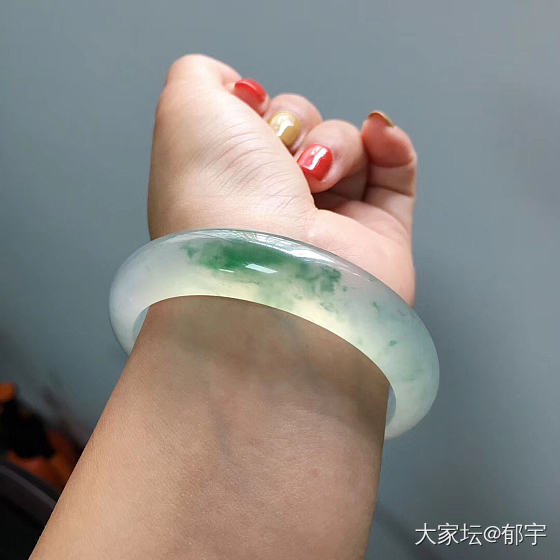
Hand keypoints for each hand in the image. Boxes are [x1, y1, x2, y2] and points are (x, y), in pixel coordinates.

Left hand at [148, 55, 417, 303]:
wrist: (273, 274)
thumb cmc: (220, 199)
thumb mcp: (186, 109)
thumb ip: (201, 78)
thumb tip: (238, 87)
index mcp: (226, 187)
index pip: (253, 126)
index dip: (254, 106)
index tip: (245, 110)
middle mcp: (273, 208)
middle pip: (302, 132)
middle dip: (294, 124)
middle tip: (278, 153)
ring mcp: (327, 224)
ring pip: (347, 148)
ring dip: (334, 142)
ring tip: (315, 175)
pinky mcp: (376, 237)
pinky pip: (394, 173)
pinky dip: (390, 144)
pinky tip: (376, 134)